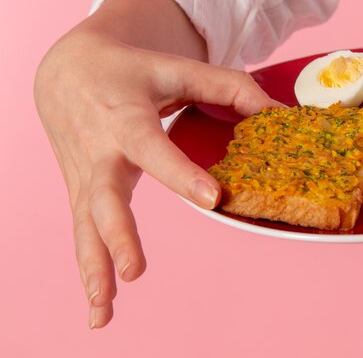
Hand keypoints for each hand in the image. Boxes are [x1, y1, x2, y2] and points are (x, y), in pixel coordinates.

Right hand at [34, 0, 281, 328]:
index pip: (153, 148)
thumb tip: (277, 112)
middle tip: (136, 270)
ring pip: (86, 226)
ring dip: (94, 268)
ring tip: (104, 307)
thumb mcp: (174, 68)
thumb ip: (226, 87)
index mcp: (127, 118)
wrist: (68, 74)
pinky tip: (99, 311)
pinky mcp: (81, 194)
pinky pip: (83, 236)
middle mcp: (102, 152)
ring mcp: (87, 178)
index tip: (212, 198)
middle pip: (105, 197)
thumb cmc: (128, 72)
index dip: (181, 173)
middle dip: (119, 234)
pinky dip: (89, 272)